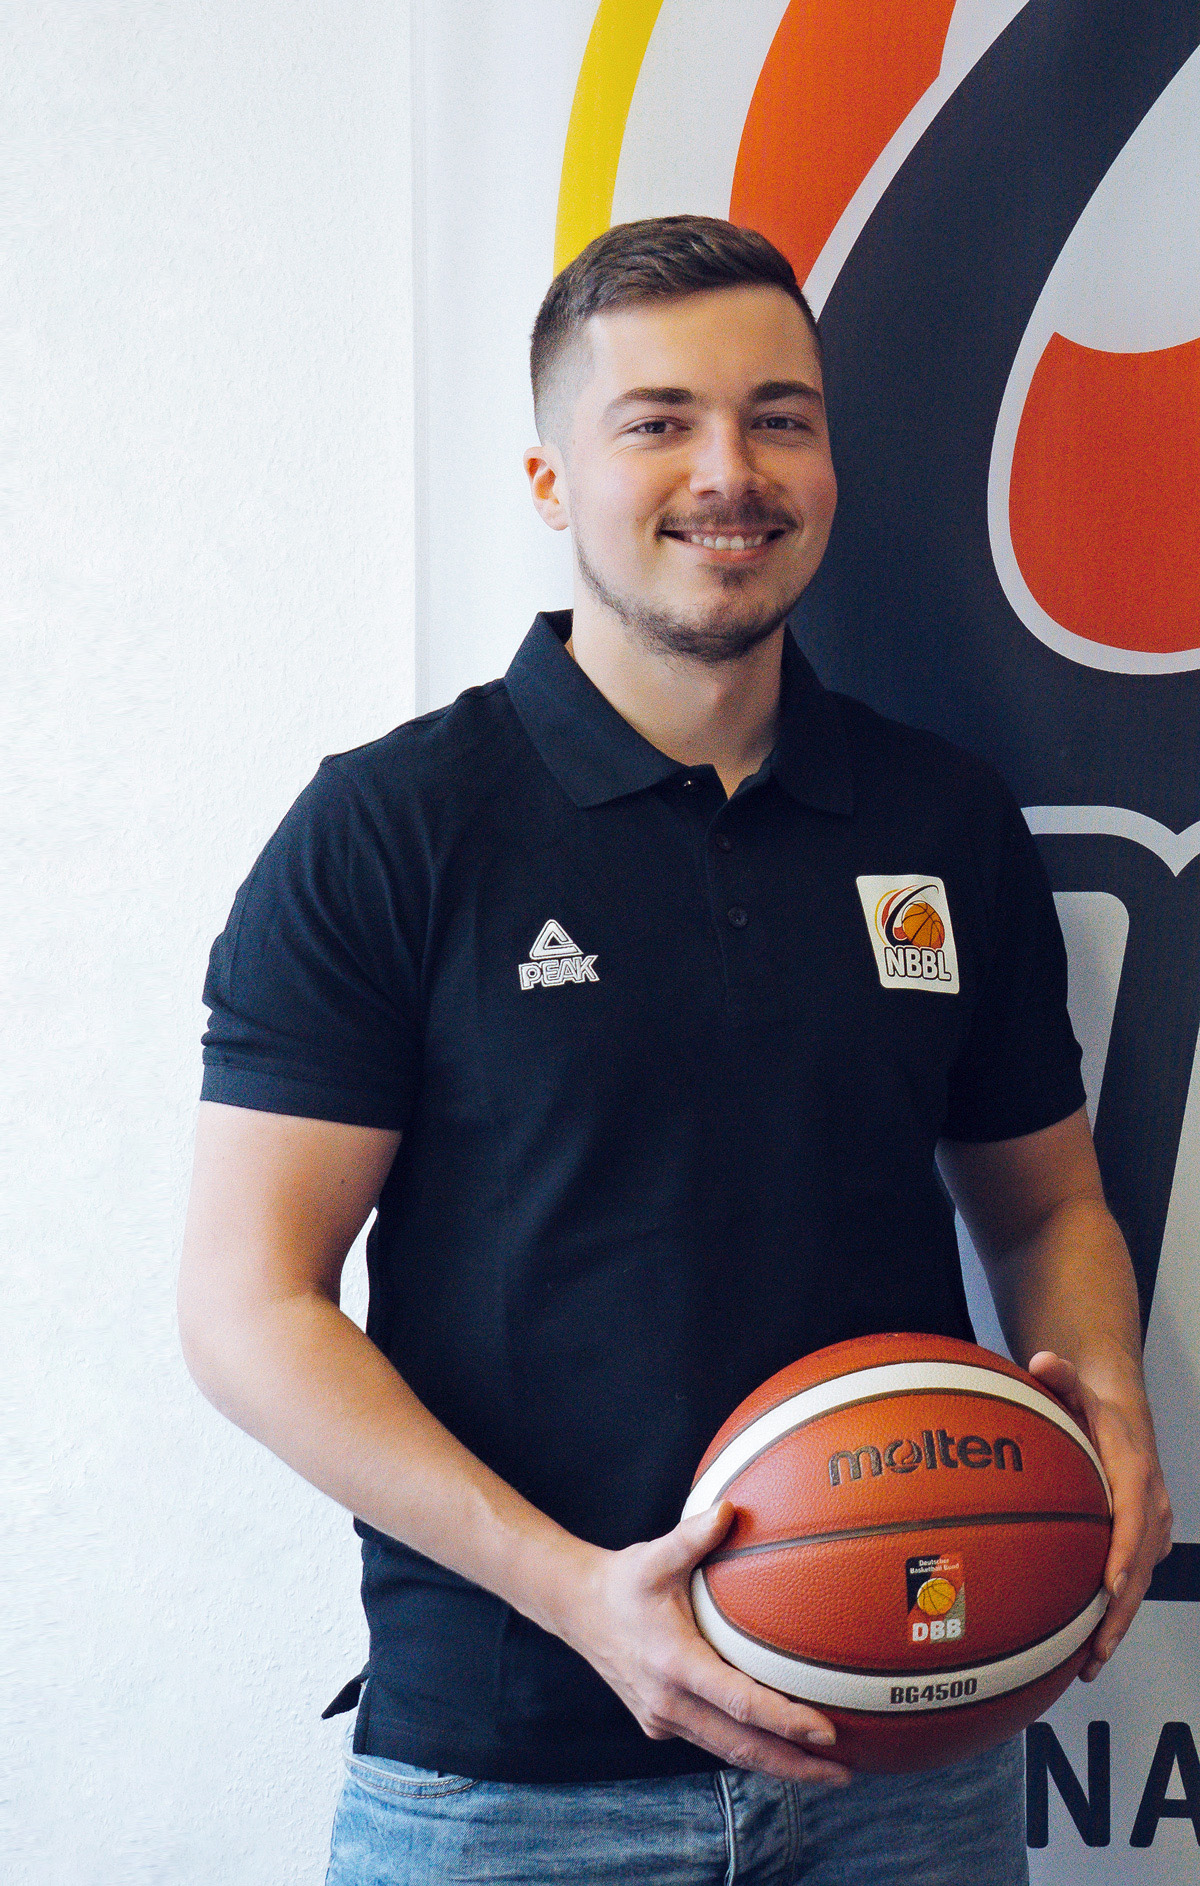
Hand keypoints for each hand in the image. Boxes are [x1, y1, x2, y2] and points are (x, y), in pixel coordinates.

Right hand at [568, 1501, 850, 1782]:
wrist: (576, 1610)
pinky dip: (748, 1749)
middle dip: (795, 1764)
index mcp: (674, 1663)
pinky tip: (779, 1748)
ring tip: (824, 1771)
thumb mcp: (656, 1554)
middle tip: (844, 1773)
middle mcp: (669, 1702)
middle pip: (743, 1746)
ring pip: (729, 1752)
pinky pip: (712, 1742)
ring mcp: (663, 1719)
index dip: (785, 1720)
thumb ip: (695, 1534)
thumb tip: (730, 1507)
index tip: (826, 1731)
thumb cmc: (623, 1581)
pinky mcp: (661, 1724)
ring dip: (776, 1765)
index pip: (740, 1702)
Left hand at [1027, 1350, 1172, 1680]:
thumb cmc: (1095, 1412)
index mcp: (1137, 1477)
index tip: (1109, 1587)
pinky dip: (1111, 1618)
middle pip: (1139, 1569)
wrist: (1127, 1424)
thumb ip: (1061, 1377)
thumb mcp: (1079, 1390)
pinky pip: (1129, 1586)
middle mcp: (1152, 1511)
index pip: (1134, 1521)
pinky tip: (1084, 1651)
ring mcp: (1150, 1534)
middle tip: (1095, 1649)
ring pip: (1137, 1587)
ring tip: (1088, 1665)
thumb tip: (1042, 1360)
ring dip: (1115, 1627)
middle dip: (1119, 1612)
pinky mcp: (1142, 1548)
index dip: (1124, 1556)